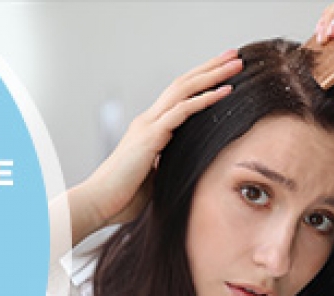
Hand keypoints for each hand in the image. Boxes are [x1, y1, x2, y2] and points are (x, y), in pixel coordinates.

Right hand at [67, 50, 242, 245]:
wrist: (98, 202)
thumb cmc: (122, 196)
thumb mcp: (152, 177)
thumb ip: (166, 166)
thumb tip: (182, 168)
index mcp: (149, 130)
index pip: (178, 97)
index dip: (201, 82)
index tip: (224, 72)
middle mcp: (148, 121)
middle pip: (182, 84)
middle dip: (210, 68)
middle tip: (234, 55)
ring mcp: (148, 126)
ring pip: (183, 90)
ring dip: (212, 75)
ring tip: (235, 63)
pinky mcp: (150, 136)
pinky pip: (181, 111)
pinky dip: (204, 99)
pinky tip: (224, 91)